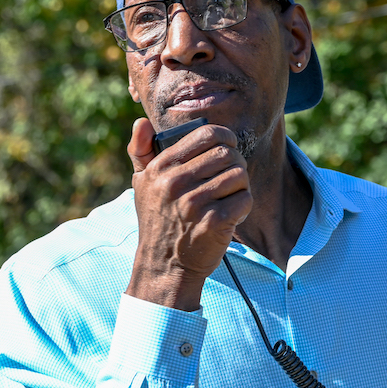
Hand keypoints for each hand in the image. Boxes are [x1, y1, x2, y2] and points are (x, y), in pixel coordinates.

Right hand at [125, 118, 251, 310]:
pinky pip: (245, 199)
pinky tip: (231, 214)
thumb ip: (140, 151)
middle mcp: (175, 183)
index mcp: (161, 167)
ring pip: (239, 175)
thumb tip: (141, 122)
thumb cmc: (157, 220)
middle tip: (230, 178)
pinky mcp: (214, 222)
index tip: (228, 149)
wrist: (164, 265)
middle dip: (236, 164)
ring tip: (228, 197)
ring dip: (241, 186)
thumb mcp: (142, 185)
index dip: (225, 138)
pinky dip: (244, 206)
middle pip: (228, 154)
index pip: (207, 135)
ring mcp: (195, 203)